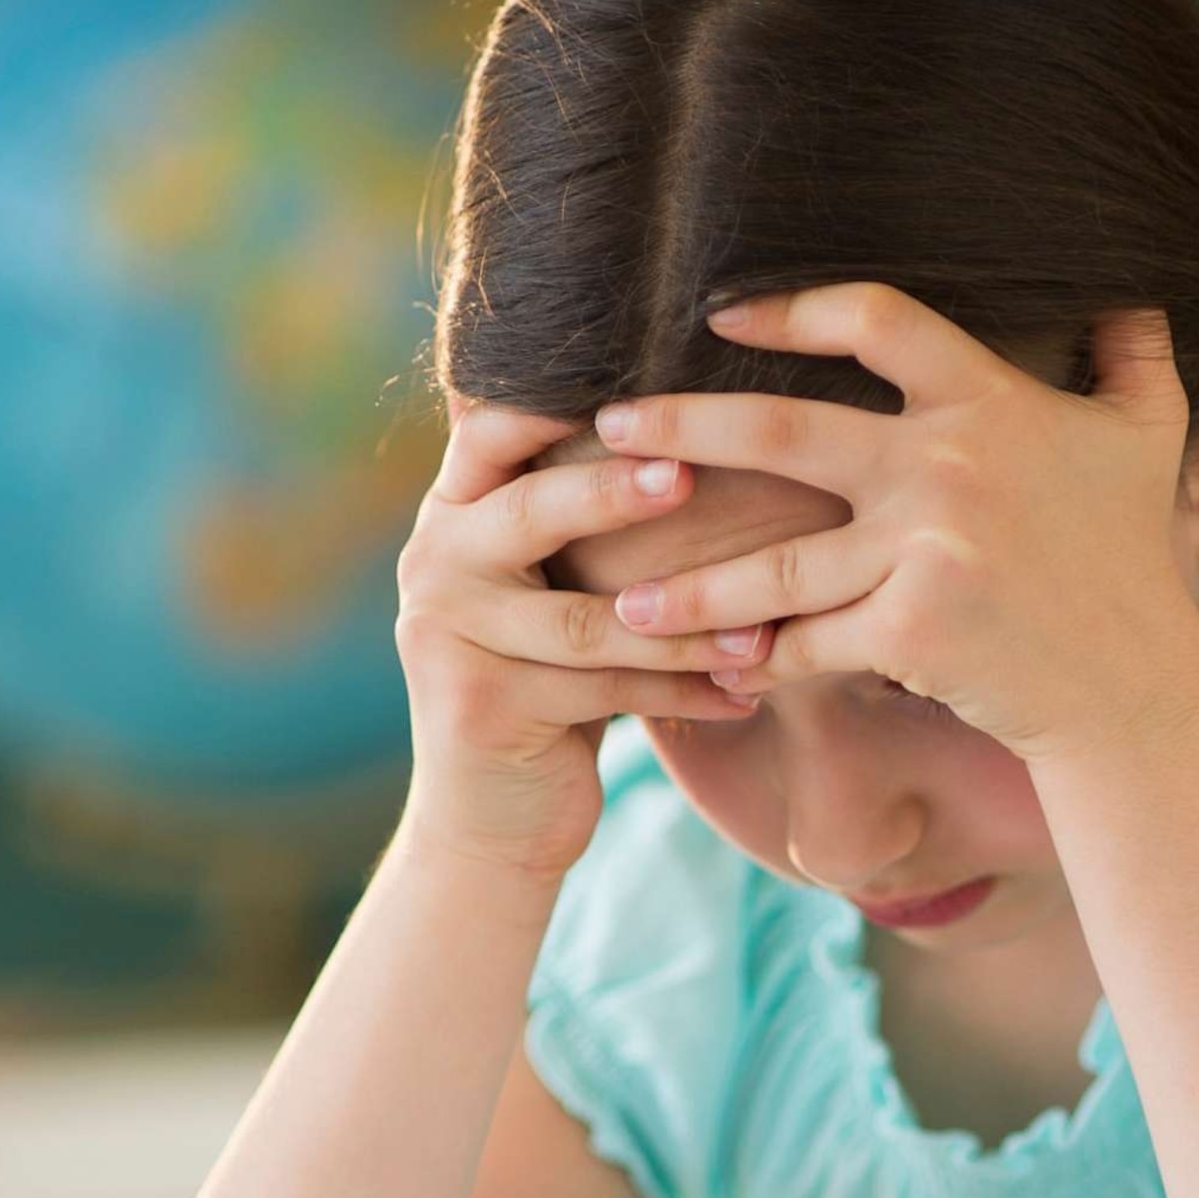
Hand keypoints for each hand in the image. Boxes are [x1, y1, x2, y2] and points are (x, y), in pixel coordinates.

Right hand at [388, 397, 756, 880]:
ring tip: (763, 628)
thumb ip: (580, 521)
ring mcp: (448, 637)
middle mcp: (435, 562)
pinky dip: (685, 693)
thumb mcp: (553, 590)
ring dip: (686, 625)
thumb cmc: (550, 682)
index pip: (492, 430)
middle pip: (532, 511)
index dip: (552, 399)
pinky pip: (605, 691)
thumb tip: (698, 431)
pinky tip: (747, 694)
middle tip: (688, 473)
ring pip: (586, 621)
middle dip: (615, 492)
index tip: (639, 379)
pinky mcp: (481, 707)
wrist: (493, 819)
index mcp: (455, 513)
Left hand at [593, 283, 1198, 762]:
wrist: (1135, 685)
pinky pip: (812, 640)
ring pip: (776, 563)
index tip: (720, 315)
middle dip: (680, 427)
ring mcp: (926, 550)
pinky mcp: (912, 630)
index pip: (872, 320)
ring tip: (620, 601)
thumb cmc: (1133, 556)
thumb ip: (1135, 350)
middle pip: (779, 430)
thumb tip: (1135, 283)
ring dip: (689, 587)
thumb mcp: (1151, 435)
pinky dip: (762, 659)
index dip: (790, 308)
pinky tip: (712, 667)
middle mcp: (947, 465)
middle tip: (608, 424)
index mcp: (987, 401)